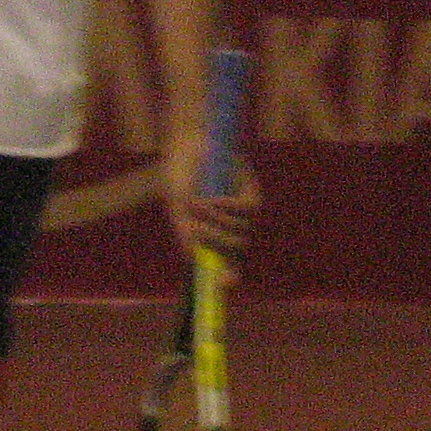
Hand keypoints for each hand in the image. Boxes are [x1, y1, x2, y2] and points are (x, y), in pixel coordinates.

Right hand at [157, 126, 259, 267]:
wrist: (187, 146)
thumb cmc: (180, 180)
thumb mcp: (178, 209)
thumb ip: (186, 233)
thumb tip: (193, 258)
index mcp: (215, 238)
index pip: (229, 267)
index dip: (229, 279)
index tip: (224, 284)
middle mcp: (233, 229)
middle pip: (235, 251)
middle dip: (215, 240)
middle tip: (195, 227)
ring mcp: (245, 214)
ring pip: (241, 231)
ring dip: (216, 220)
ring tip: (195, 204)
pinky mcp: (251, 194)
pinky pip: (248, 210)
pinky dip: (227, 207)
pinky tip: (212, 199)